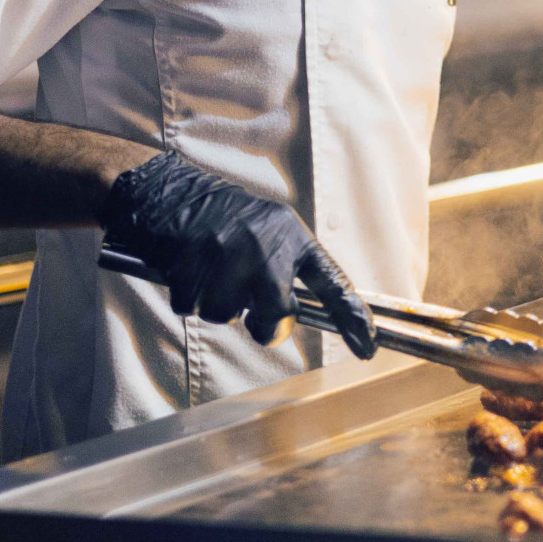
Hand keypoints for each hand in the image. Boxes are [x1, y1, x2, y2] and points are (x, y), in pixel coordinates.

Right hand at [103, 151, 376, 356]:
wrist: (174, 195)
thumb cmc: (229, 220)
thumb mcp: (271, 231)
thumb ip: (287, 268)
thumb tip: (289, 316)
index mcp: (290, 236)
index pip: (331, 281)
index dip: (352, 315)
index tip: (368, 346)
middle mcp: (264, 245)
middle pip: (277, 312)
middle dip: (266, 325)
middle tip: (255, 317)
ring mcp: (226, 255)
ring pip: (228, 316)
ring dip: (218, 306)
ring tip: (214, 275)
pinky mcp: (191, 264)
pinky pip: (192, 308)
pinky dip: (189, 299)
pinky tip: (191, 272)